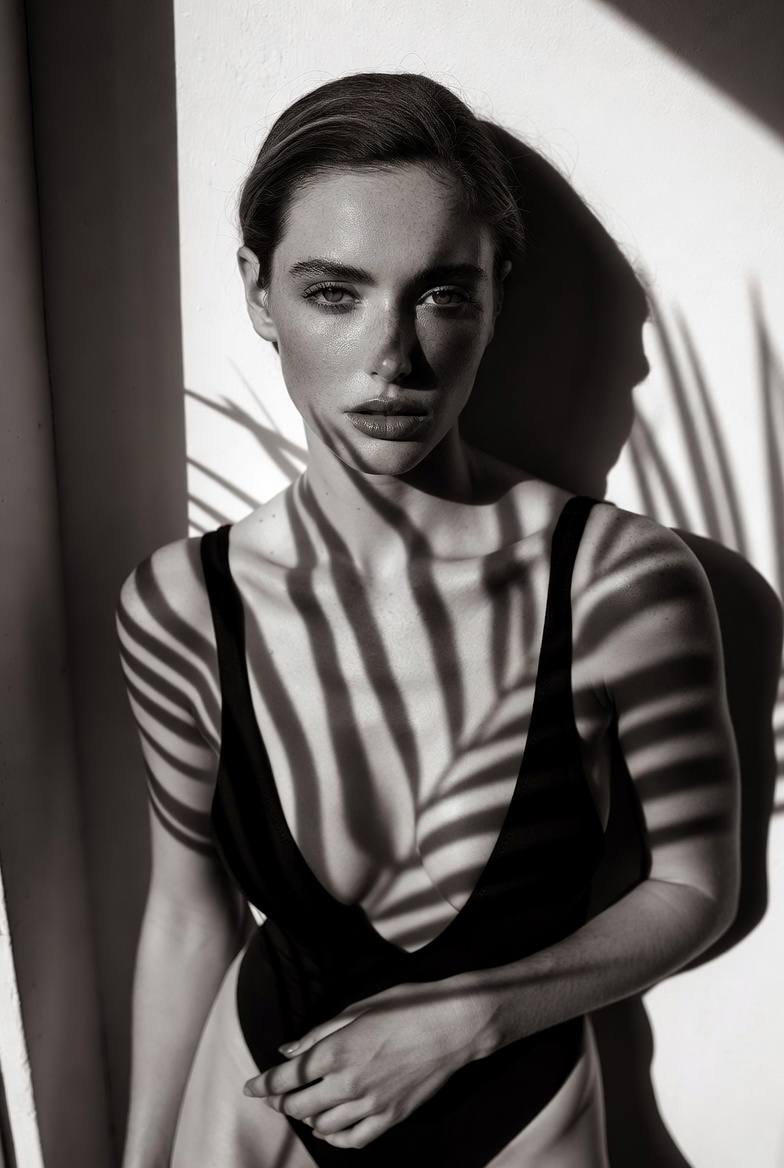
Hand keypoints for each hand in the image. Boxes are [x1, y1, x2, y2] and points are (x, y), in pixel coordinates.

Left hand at [242, 977, 492, 1148]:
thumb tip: (288, 1049)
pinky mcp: (391, 1117)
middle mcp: (348, 1082)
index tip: (250, 1087)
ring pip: (323, 1127)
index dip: (263, 1084)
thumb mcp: (359, 1007)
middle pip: (299, 1106)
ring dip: (308, 1119)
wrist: (454, 1025)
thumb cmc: (408, 1006)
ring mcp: (370, 1104)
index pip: (286, 1077)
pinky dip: (336, 1138)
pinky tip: (332, 1129)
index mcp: (336, 1050)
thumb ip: (320, 1032)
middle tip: (277, 1096)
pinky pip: (354, 1140)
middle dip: (282, 1102)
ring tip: (306, 1108)